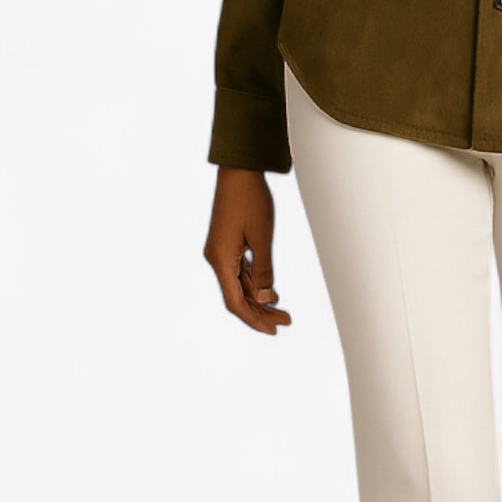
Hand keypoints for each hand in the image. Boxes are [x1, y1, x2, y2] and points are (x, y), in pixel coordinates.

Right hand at [204, 167, 293, 332]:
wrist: (239, 171)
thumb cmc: (251, 200)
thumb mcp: (262, 237)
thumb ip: (263, 270)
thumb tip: (264, 297)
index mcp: (221, 259)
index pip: (235, 302)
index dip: (253, 319)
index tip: (272, 330)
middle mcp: (216, 258)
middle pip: (237, 296)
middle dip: (260, 312)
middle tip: (285, 321)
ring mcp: (220, 251)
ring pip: (239, 284)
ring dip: (259, 299)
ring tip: (282, 311)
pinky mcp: (227, 244)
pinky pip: (239, 271)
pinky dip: (254, 283)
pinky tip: (270, 291)